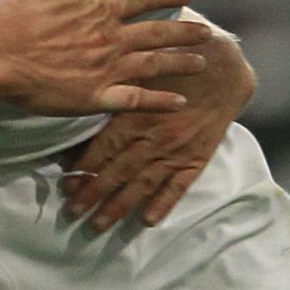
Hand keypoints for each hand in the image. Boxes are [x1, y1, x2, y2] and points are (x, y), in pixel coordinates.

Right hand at [0, 0, 214, 115]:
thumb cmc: (15, 18)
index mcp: (99, 10)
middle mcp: (111, 38)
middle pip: (158, 32)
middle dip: (185, 31)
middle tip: (208, 32)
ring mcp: (107, 68)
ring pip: (155, 64)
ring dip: (180, 62)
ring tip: (202, 63)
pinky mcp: (97, 96)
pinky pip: (137, 99)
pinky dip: (160, 101)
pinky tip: (180, 102)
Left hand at [61, 23, 255, 232]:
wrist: (225, 69)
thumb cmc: (175, 65)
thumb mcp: (140, 71)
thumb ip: (115, 91)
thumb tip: (82, 103)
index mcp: (137, 114)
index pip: (104, 148)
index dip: (83, 168)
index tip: (64, 184)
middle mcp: (154, 137)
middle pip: (117, 172)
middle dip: (92, 195)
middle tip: (71, 213)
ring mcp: (176, 151)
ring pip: (143, 184)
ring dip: (119, 206)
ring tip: (98, 224)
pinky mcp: (196, 158)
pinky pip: (179, 186)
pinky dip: (164, 204)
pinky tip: (148, 220)